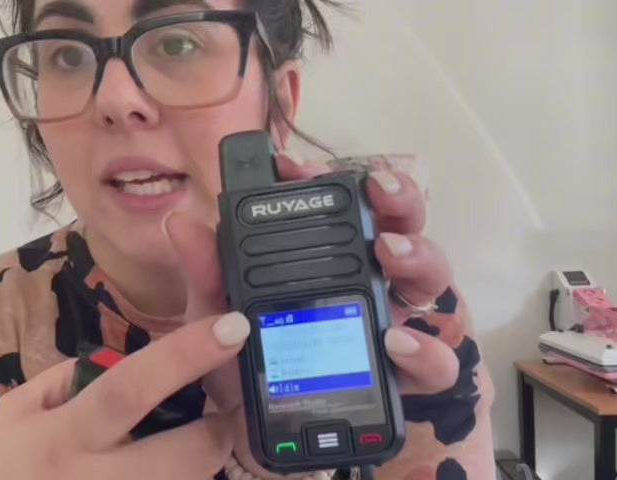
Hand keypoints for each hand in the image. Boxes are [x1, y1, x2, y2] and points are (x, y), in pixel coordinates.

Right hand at [0, 311, 250, 479]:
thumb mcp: (13, 415)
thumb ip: (68, 378)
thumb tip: (128, 359)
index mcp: (63, 437)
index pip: (133, 387)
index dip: (187, 355)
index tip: (232, 328)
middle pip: (189, 453)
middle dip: (219, 430)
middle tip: (216, 418)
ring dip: (199, 465)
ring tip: (175, 452)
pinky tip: (158, 470)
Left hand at [162, 151, 459, 478]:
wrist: (245, 428)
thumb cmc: (233, 360)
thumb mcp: (214, 313)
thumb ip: (206, 273)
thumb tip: (181, 222)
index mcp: (321, 257)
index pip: (339, 204)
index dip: (328, 179)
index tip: (299, 167)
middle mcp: (364, 280)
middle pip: (402, 225)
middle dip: (398, 197)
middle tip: (378, 188)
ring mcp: (390, 321)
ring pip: (430, 276)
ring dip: (419, 254)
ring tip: (390, 251)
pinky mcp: (403, 374)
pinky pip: (436, 360)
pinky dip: (425, 348)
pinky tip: (396, 340)